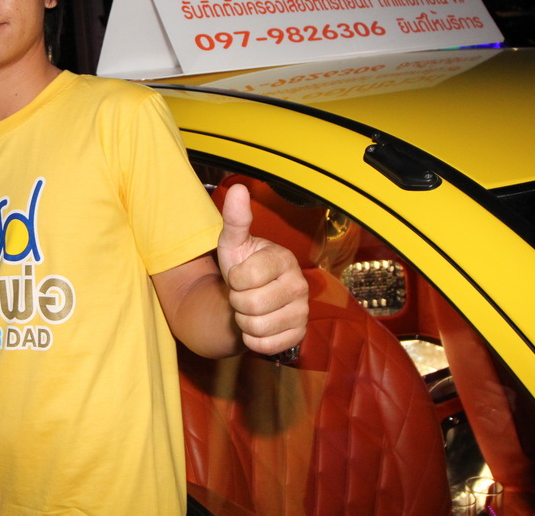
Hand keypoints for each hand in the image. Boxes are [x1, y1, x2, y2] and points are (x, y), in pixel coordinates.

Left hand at [216, 184, 307, 354]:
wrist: (247, 299)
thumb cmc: (240, 268)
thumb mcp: (233, 243)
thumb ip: (235, 219)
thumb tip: (238, 189)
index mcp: (283, 259)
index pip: (246, 277)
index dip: (233, 279)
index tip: (238, 275)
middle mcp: (299, 284)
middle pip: (251, 304)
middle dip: (236, 302)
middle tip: (242, 295)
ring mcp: (302, 312)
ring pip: (257, 327)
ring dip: (243, 321)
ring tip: (249, 309)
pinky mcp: (298, 335)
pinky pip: (265, 346)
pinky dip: (252, 340)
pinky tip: (257, 325)